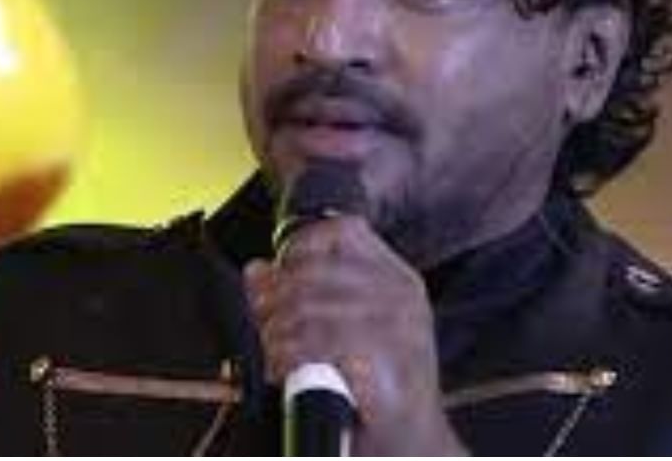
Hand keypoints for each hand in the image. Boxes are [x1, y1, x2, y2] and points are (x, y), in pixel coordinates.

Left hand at [244, 215, 466, 455]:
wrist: (414, 447)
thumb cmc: (379, 391)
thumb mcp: (342, 330)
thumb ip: (300, 295)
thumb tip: (257, 271)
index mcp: (398, 279)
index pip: (341, 231)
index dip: (299, 247)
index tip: (279, 275)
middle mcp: (403, 298)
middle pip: (313, 272)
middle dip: (274, 300)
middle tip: (264, 326)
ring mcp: (400, 332)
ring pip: (309, 309)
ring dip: (276, 333)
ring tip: (274, 353)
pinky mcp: (387, 369)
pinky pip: (320, 348)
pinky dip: (290, 358)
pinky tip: (285, 370)